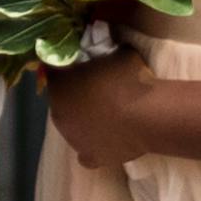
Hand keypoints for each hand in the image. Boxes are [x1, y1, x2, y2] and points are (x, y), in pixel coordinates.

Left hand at [46, 52, 158, 174]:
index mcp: (59, 83)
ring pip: (71, 126)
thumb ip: (100, 50)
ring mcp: (72, 138)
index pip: (54, 71)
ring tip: (105, 114)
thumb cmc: (127, 78)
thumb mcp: (113, 51)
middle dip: (73, 94)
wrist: (146, 115)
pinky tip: (104, 139)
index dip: (67, 68)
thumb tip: (100, 44)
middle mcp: (58, 112)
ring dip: (82, 120)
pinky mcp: (90, 156)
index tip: (81, 65)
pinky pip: (85, 153)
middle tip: (95, 90)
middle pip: (61, 100)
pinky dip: (91, 146)